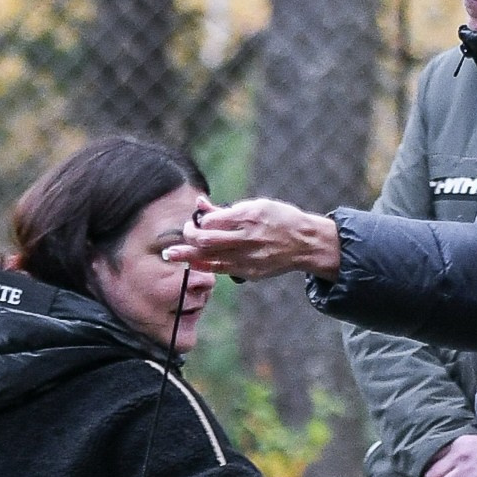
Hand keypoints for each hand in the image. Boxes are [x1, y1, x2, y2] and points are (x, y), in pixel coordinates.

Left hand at [162, 198, 340, 279]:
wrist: (306, 243)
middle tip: (184, 233)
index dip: (200, 220)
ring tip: (170, 254)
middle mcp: (248, 238)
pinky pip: (221, 269)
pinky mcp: (251, 272)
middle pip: (206, 240)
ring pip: (210, 258)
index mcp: (250, 216)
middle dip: (189, 237)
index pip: (212, 220)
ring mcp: (249, 257)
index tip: (197, 219)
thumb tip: (200, 204)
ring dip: (187, 256)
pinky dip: (205, 265)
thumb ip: (227, 209)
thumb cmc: (280, 219)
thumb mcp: (257, 205)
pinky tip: (193, 262)